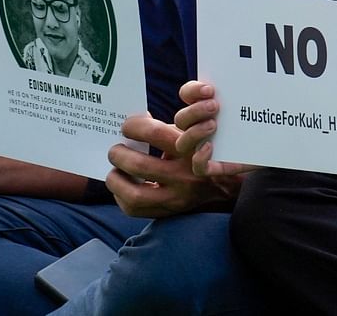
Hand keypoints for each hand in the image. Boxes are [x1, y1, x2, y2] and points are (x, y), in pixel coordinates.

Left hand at [107, 112, 236, 218]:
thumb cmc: (199, 151)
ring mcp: (176, 198)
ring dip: (116, 180)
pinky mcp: (167, 212)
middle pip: (139, 165)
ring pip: (134, 194)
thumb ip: (162, 129)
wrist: (222, 184)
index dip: (133, 126)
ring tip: (114, 170)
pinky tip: (122, 186)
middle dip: (119, 154)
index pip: (154, 132)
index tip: (127, 126)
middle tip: (115, 149)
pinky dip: (121, 196)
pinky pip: (134, 209)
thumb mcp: (190, 134)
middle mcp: (184, 176)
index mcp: (190, 149)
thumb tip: (133, 123)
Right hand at [171, 80, 253, 179]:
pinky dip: (200, 158)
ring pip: (183, 143)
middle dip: (195, 110)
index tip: (210, 89)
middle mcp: (198, 127)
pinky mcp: (215, 167)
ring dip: (194, 132)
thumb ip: (245, 90)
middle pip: (181, 118)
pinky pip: (198, 167)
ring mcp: (203, 147)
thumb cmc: (258, 119)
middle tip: (214, 105)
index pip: (187, 94)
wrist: (272, 144)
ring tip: (213, 124)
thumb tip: (255, 73)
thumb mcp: (252, 102)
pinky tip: (210, 147)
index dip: (193, 90)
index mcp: (203, 107)